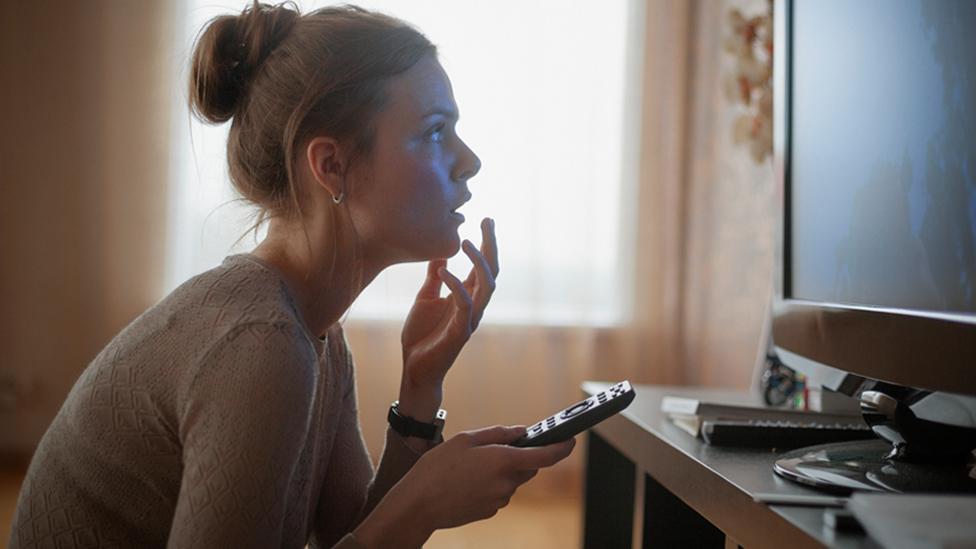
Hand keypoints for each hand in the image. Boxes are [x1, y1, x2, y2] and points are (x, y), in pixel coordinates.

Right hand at [394, 426, 574, 529]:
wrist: (418, 505)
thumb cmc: (437, 468)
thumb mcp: (465, 439)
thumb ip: (498, 434)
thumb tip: (521, 432)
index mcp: (503, 461)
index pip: (545, 456)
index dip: (562, 447)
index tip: (571, 439)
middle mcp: (506, 483)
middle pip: (527, 467)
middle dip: (519, 456)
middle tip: (496, 448)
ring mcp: (499, 500)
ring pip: (511, 480)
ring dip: (500, 471)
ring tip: (470, 466)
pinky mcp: (490, 511)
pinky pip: (498, 493)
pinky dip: (490, 485)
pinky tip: (467, 481)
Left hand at [399, 218, 498, 408]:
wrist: (415, 367)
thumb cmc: (422, 335)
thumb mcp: (425, 297)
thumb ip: (435, 277)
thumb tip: (440, 255)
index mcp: (467, 295)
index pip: (483, 265)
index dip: (487, 242)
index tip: (486, 218)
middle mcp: (474, 305)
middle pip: (492, 271)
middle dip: (491, 245)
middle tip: (487, 221)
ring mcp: (469, 319)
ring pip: (486, 286)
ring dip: (478, 263)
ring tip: (466, 241)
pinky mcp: (459, 332)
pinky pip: (464, 305)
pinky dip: (456, 286)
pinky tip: (444, 270)